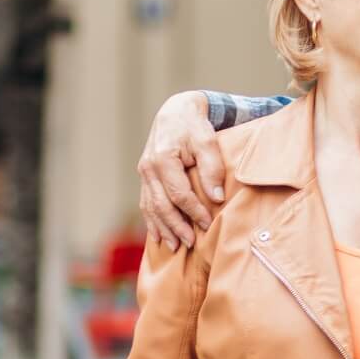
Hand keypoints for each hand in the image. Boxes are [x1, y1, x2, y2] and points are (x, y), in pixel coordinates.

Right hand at [137, 91, 223, 249]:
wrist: (176, 112)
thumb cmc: (194, 126)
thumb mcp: (207, 141)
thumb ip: (212, 168)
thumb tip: (216, 197)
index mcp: (163, 159)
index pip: (179, 194)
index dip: (193, 212)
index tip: (207, 224)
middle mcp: (148, 168)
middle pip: (161, 205)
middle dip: (176, 227)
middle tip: (190, 244)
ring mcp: (144, 174)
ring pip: (151, 207)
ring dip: (162, 228)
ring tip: (175, 246)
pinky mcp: (145, 177)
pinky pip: (146, 203)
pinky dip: (152, 221)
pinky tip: (159, 235)